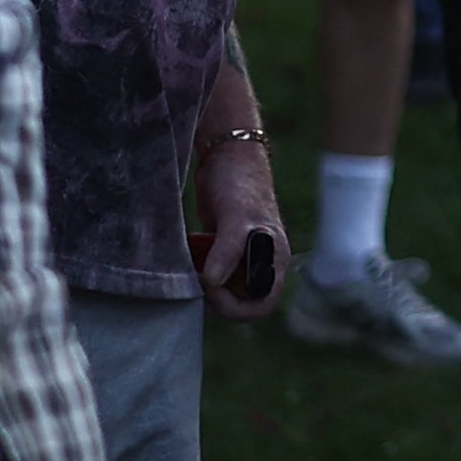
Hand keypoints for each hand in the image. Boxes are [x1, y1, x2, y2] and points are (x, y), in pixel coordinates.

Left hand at [192, 136, 288, 322]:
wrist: (227, 153)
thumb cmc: (240, 182)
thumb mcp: (235, 215)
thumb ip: (227, 250)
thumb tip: (212, 282)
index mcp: (273, 258)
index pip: (262, 304)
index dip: (236, 307)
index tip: (211, 288)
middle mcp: (259, 261)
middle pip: (239, 300)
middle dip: (215, 296)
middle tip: (195, 278)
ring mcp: (239, 255)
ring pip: (222, 287)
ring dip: (203, 282)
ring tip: (190, 263)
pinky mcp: (221, 247)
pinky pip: (209, 271)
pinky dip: (195, 268)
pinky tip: (187, 252)